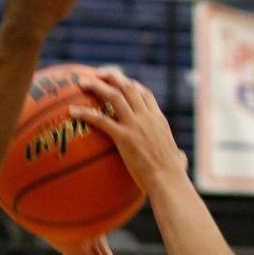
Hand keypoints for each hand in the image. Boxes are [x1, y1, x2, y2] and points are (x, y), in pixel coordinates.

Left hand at [69, 68, 188, 194]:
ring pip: (113, 95)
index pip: (145, 94)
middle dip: (112, 76)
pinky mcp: (124, 137)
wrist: (169, 181)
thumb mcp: (178, 160)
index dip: (131, 85)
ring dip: (96, 85)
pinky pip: (101, 120)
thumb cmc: (174, 177)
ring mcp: (135, 125)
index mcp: (159, 120)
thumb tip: (181, 160)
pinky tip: (72, 112)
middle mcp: (147, 117)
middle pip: (128, 87)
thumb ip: (178, 156)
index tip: (121, 82)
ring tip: (81, 81)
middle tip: (98, 73)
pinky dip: (85, 113)